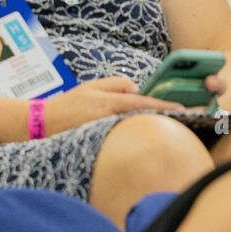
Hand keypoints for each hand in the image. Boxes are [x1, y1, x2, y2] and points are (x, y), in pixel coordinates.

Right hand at [40, 76, 181, 134]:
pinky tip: (146, 139)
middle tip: (189, 118)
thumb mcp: (92, 87)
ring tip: (173, 127)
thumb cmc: (68, 104)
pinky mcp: (102, 147)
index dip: (164, 106)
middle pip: (144, 120)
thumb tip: (137, 90)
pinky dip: (136, 139)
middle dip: (164, 119)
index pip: (143, 104)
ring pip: (135, 131)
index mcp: (109, 104)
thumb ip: (117, 85)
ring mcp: (107, 135)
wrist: (42, 125)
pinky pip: (124, 141)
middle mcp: (110, 121)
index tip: (183, 108)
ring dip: (152, 129)